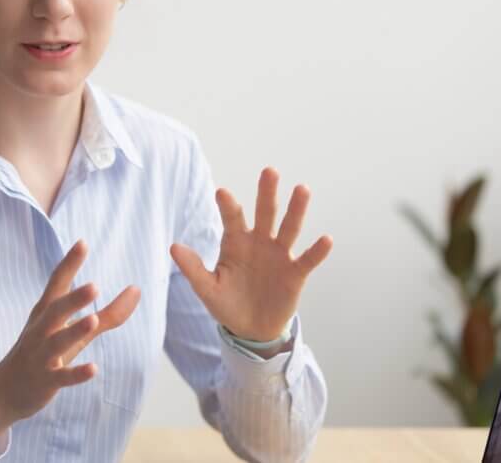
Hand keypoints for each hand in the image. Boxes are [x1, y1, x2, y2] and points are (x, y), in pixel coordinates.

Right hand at [0, 240, 139, 456]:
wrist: (4, 391)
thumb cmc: (44, 353)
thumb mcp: (74, 332)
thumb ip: (107, 314)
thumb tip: (137, 290)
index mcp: (46, 313)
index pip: (57, 284)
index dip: (69, 265)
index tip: (82, 243)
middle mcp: (41, 330)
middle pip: (56, 310)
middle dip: (73, 299)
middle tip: (94, 286)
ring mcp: (41, 356)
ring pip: (58, 342)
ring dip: (74, 331)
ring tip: (92, 320)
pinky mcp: (44, 381)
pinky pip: (61, 377)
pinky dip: (76, 374)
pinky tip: (93, 369)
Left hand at [170, 167, 331, 342]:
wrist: (250, 329)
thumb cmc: (227, 303)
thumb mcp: (207, 288)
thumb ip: (193, 268)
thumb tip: (174, 246)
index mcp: (235, 242)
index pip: (232, 218)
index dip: (228, 206)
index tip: (221, 192)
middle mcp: (259, 242)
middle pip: (264, 213)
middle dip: (267, 193)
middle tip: (269, 171)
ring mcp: (279, 255)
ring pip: (289, 228)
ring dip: (296, 210)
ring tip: (302, 189)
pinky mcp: (295, 273)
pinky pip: (308, 259)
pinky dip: (318, 251)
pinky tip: (326, 239)